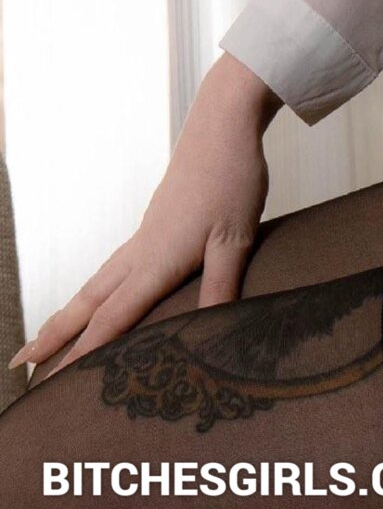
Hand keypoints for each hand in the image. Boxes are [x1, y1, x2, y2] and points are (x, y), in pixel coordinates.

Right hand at [7, 73, 272, 379]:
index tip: (50, 383)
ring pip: (97, 283)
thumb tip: (211, 333)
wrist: (222, 124)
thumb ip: (220, 287)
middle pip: (88, 302)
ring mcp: (143, 235)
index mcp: (155, 261)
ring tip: (46, 336)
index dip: (81, 354)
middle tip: (20, 364)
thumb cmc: (231, 179)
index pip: (111, 319)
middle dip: (54, 335)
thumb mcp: (234, 239)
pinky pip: (113, 267)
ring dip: (70, 313)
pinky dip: (94, 291)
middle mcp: (140, 251)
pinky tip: (100, 295)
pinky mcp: (152, 223)